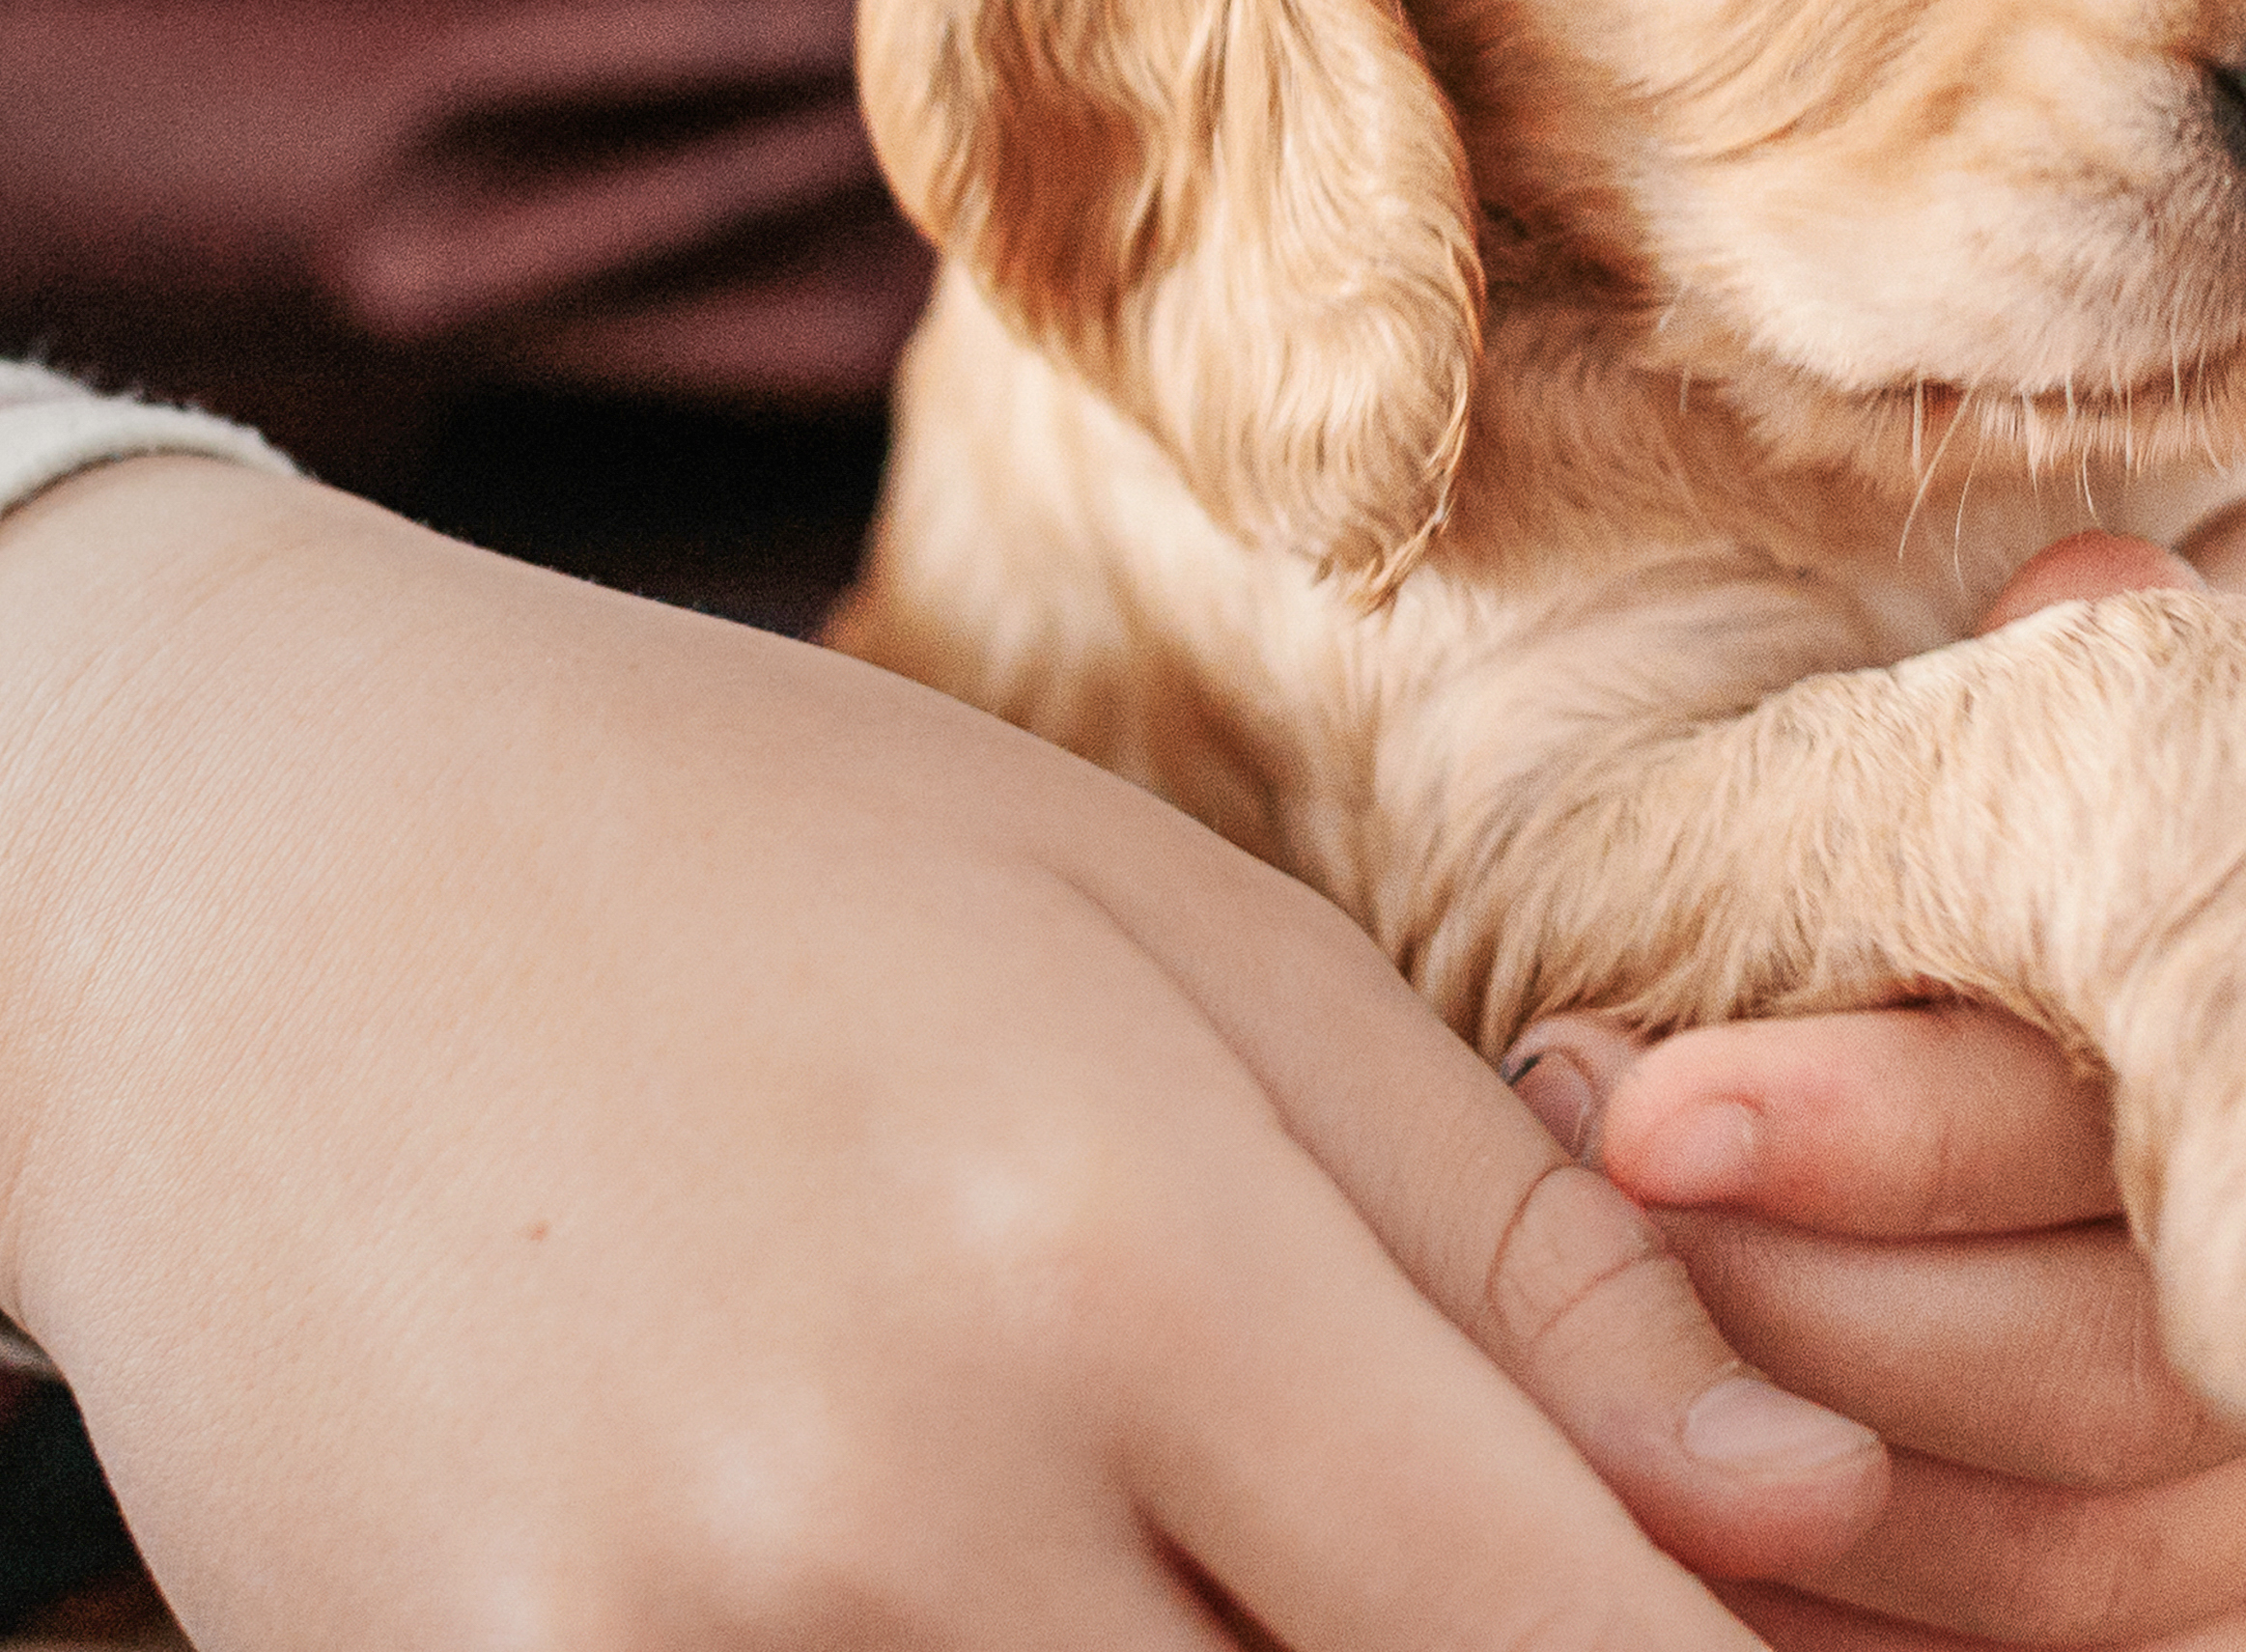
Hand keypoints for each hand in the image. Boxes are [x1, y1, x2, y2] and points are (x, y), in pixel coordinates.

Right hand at [0, 459, 1886, 1649]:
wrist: (250, 874)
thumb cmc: (785, 857)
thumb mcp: (1197, 948)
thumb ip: (1516, 1249)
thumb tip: (1809, 1510)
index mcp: (1118, 1245)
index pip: (1544, 1629)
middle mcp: (884, 1500)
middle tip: (1428, 1533)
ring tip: (1181, 1506)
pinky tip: (983, 1558)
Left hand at [1514, 484, 2245, 1649]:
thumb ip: (2215, 646)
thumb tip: (2031, 624)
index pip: (2176, 1088)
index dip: (1888, 1117)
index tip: (1634, 1082)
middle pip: (2118, 1379)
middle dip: (1795, 1302)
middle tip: (1545, 1167)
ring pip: (2119, 1562)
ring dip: (1824, 1471)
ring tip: (1586, 1323)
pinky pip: (2169, 1645)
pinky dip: (1941, 1622)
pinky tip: (1735, 1531)